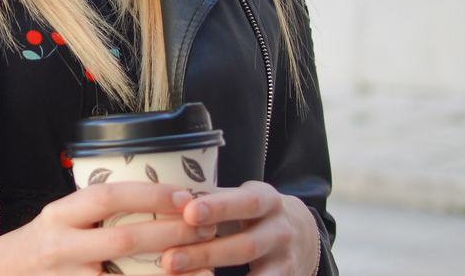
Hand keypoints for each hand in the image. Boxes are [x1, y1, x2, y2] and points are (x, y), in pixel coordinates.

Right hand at [0, 182, 217, 275]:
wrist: (0, 275)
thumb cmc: (40, 244)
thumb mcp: (59, 219)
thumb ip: (95, 212)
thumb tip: (156, 198)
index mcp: (59, 215)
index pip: (107, 197)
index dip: (149, 194)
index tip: (184, 195)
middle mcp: (62, 247)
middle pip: (125, 240)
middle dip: (171, 233)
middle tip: (207, 229)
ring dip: (172, 274)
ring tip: (208, 268)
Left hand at [161, 181, 319, 275]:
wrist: (301, 235)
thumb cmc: (251, 213)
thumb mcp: (240, 197)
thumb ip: (210, 198)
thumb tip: (163, 200)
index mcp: (266, 199)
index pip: (244, 202)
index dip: (217, 208)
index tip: (188, 213)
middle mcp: (280, 230)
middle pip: (245, 245)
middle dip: (206, 254)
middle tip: (170, 259)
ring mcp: (285, 260)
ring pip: (255, 273)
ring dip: (214, 275)